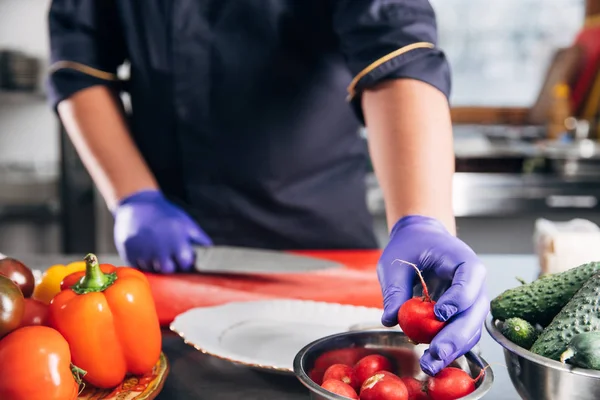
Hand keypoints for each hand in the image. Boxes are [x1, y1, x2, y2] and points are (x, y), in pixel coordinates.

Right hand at [113, 190, 211, 272]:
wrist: (138, 204)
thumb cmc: (165, 214)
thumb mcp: (186, 222)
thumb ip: (199, 237)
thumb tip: (210, 249)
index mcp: (177, 242)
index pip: (185, 265)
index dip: (185, 263)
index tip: (182, 259)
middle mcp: (160, 250)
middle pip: (168, 271)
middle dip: (170, 266)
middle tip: (169, 257)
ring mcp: (143, 253)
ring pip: (152, 270)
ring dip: (155, 264)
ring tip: (156, 251)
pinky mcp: (129, 253)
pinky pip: (138, 267)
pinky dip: (142, 262)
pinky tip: (145, 251)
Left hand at [377, 215, 487, 375]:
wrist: (421, 240)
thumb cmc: (410, 246)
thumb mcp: (395, 262)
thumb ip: (395, 289)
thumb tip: (391, 319)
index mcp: (463, 260)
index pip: (470, 278)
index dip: (458, 298)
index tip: (439, 313)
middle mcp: (474, 282)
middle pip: (475, 311)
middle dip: (456, 336)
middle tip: (435, 354)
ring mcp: (472, 300)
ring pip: (472, 329)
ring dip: (453, 349)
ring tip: (430, 365)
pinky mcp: (463, 314)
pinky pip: (462, 334)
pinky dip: (449, 348)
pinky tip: (432, 360)